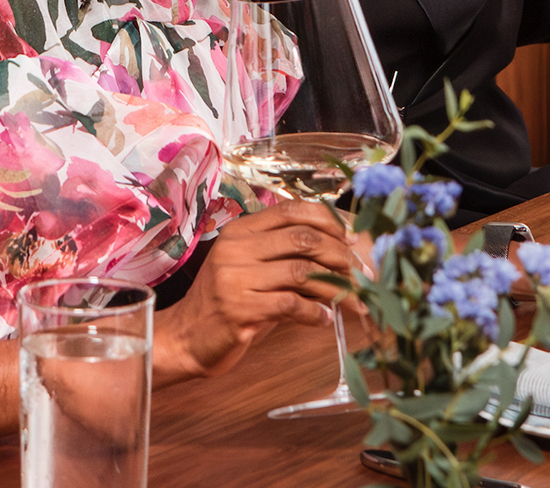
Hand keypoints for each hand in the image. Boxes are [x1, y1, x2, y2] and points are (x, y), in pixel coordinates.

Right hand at [152, 201, 354, 384]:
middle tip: (363, 276)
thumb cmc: (228, 303)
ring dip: (337, 288)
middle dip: (341, 257)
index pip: (291, 211)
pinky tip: (324, 321)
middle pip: (303, 239)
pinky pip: (291, 304)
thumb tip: (342, 255)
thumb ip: (286, 258)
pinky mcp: (239, 309)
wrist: (186, 338)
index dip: (328, 220)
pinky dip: (315, 313)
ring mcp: (235, 278)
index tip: (352, 239)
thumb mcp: (253, 271)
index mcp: (240, 231)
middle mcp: (236, 249)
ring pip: (302, 272)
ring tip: (354, 302)